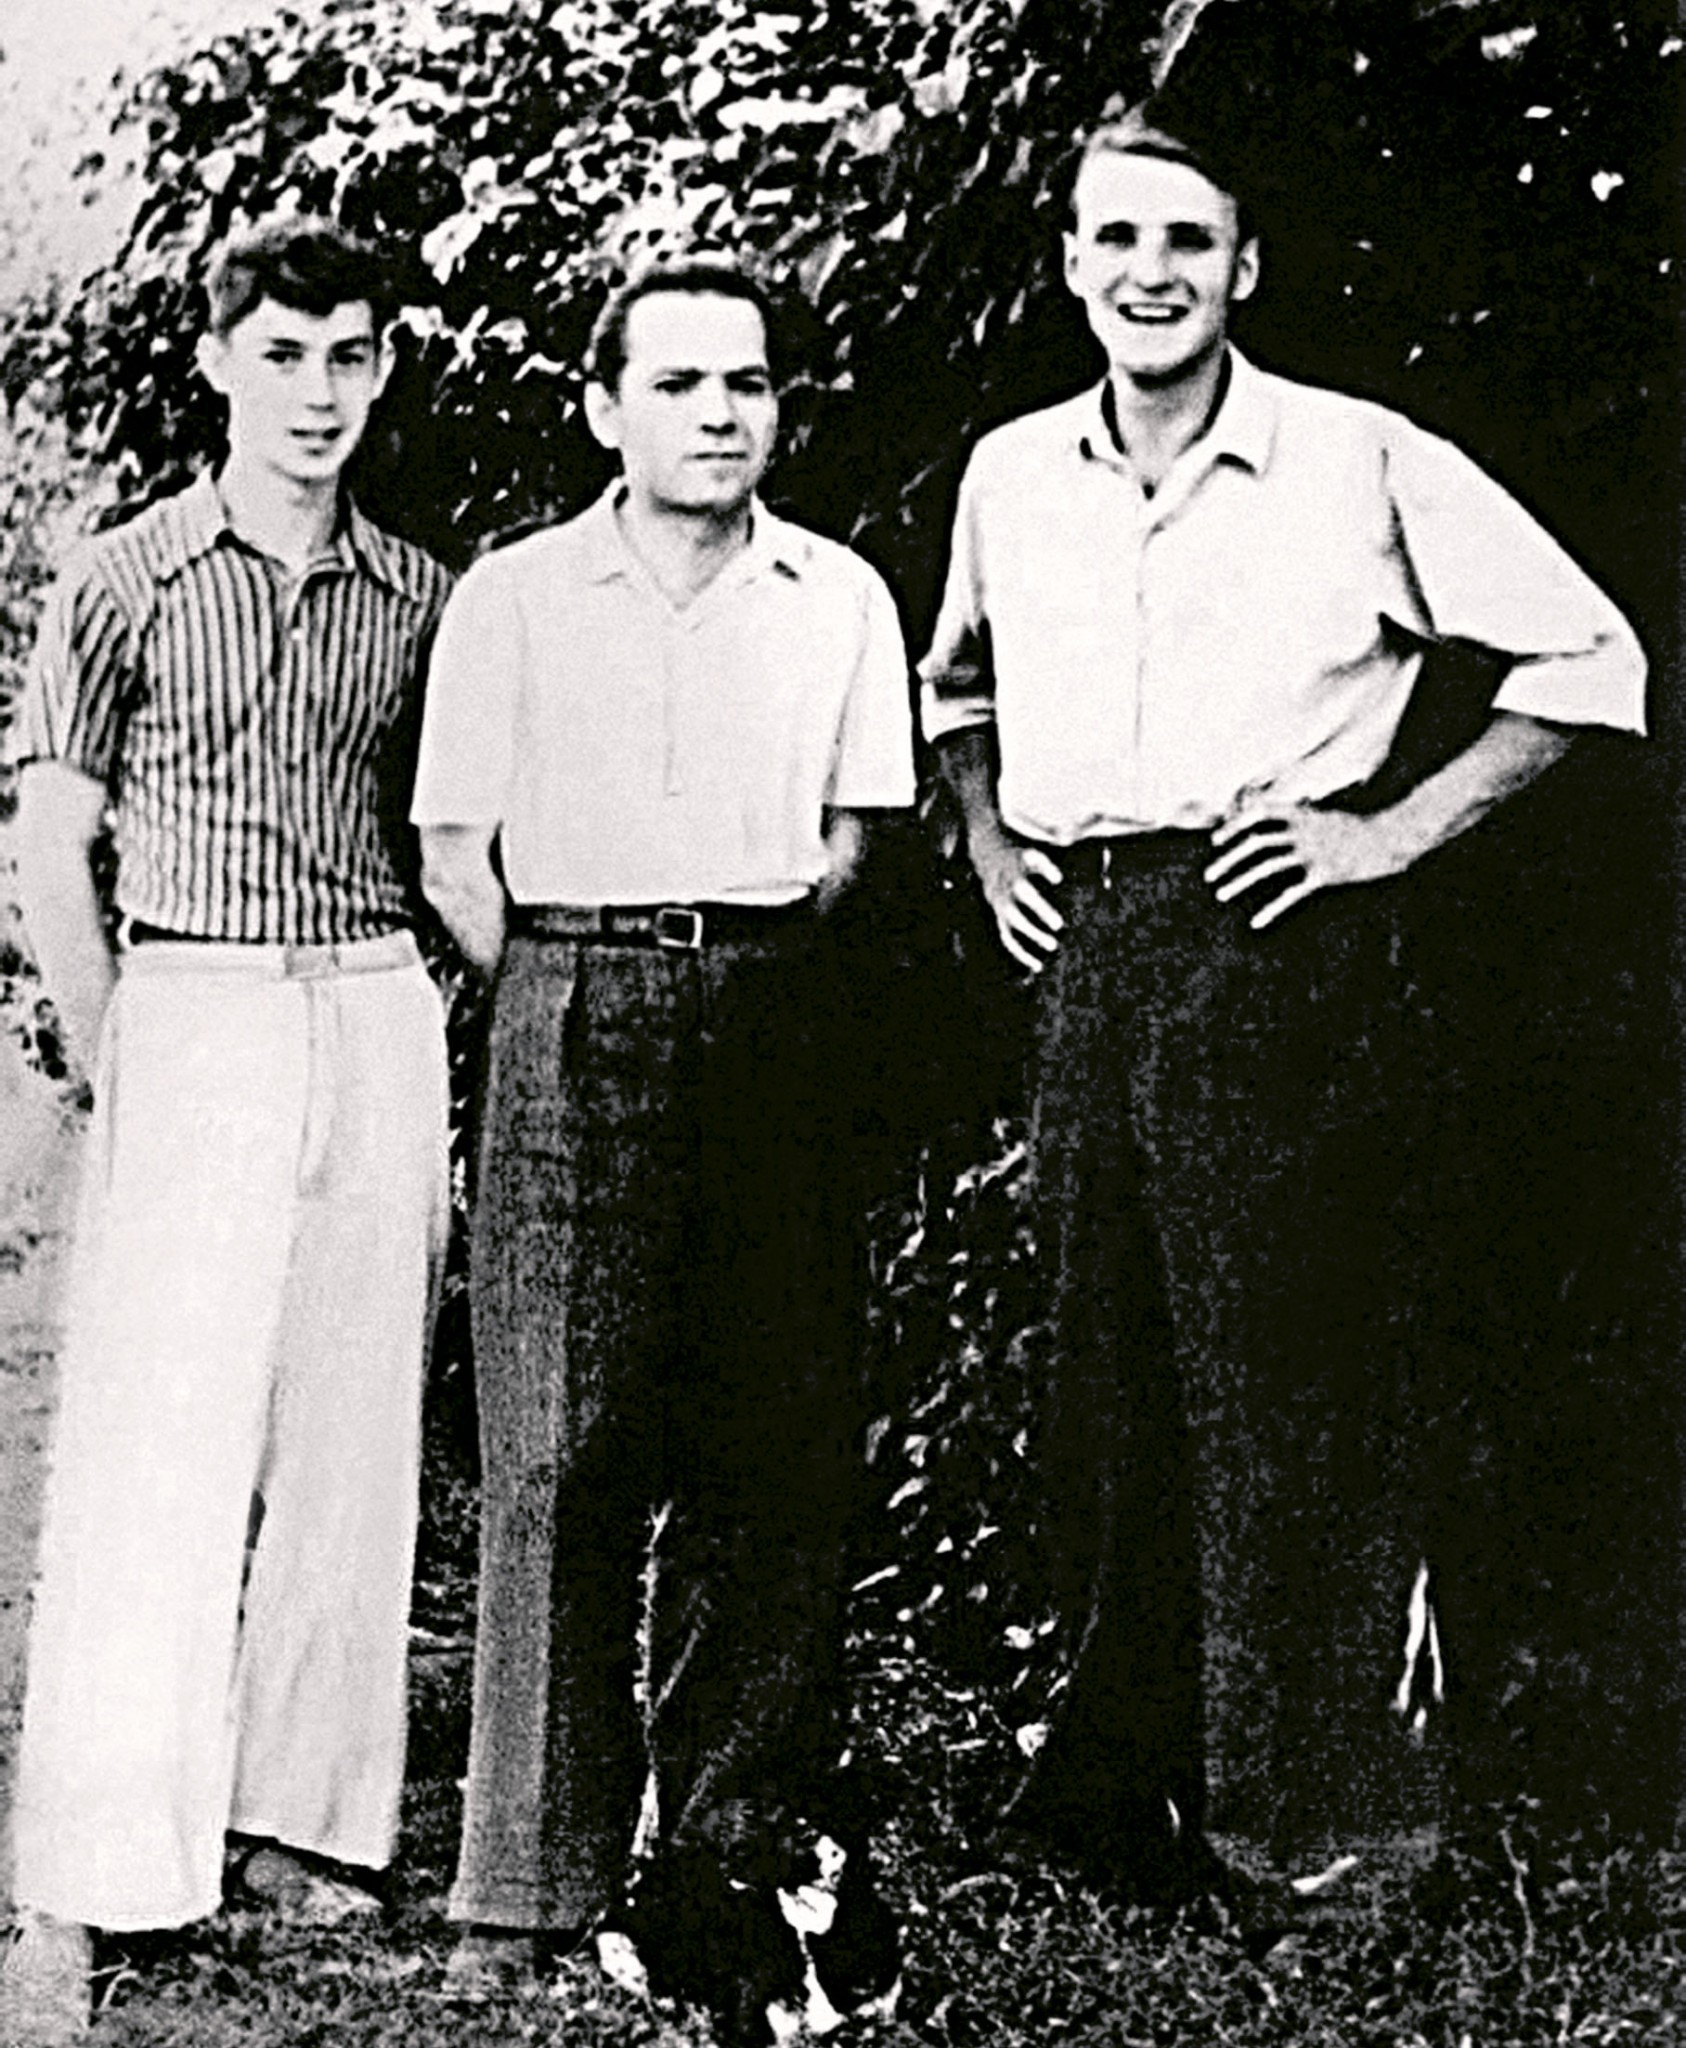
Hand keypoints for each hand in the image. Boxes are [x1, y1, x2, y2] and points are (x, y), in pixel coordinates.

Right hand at [970, 828, 1063, 971]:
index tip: (1058, 879)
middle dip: (1039, 909)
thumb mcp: (1036, 853)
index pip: (1032, 860)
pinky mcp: (1000, 917)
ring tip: (1053, 945)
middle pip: (1023, 894)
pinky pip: (1008, 937)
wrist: (989, 861)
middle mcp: (1011, 881)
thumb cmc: (1025, 861)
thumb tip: (1098, 878)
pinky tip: (1038, 965)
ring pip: (1015, 919)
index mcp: (1021, 861)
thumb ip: (1056, 864)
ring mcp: (1003, 901)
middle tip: (1058, 923)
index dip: (1044, 869)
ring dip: (1033, 934)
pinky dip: (1022, 953)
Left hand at [1205, 803, 1409, 929]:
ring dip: (1240, 881)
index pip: (1257, 814)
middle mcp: (1304, 830)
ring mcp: (1314, 852)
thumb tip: (1284, 811)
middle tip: (1210, 876)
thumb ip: (1302, 814)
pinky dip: (1271, 910)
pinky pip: (1291, 894)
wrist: (1392, 837)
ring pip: (1268, 868)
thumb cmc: (1359, 827)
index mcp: (1302, 813)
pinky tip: (1255, 922)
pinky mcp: (1325, 875)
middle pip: (1256, 844)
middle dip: (1229, 860)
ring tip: (1221, 894)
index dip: (1233, 827)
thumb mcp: (1327, 816)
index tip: (1215, 842)